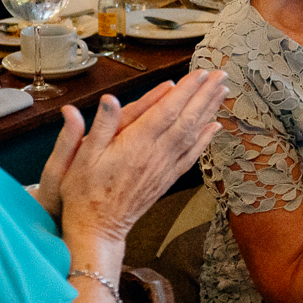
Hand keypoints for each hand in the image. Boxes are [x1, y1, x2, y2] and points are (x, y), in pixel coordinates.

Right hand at [46, 68, 225, 245]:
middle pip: (186, 119)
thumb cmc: (84, 193)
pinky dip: (205, 140)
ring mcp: (164, 168)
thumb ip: (99, 127)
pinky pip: (191, 156)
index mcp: (134, 145)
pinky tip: (214, 127)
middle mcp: (155, 155)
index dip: (185, 91)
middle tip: (221, 74)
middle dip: (205, 95)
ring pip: (193, 134)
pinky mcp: (166, 179)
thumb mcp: (80, 157)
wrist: (96, 228)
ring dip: (208, 111)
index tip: (200, 73)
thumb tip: (108, 100)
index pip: (166, 111)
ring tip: (223, 91)